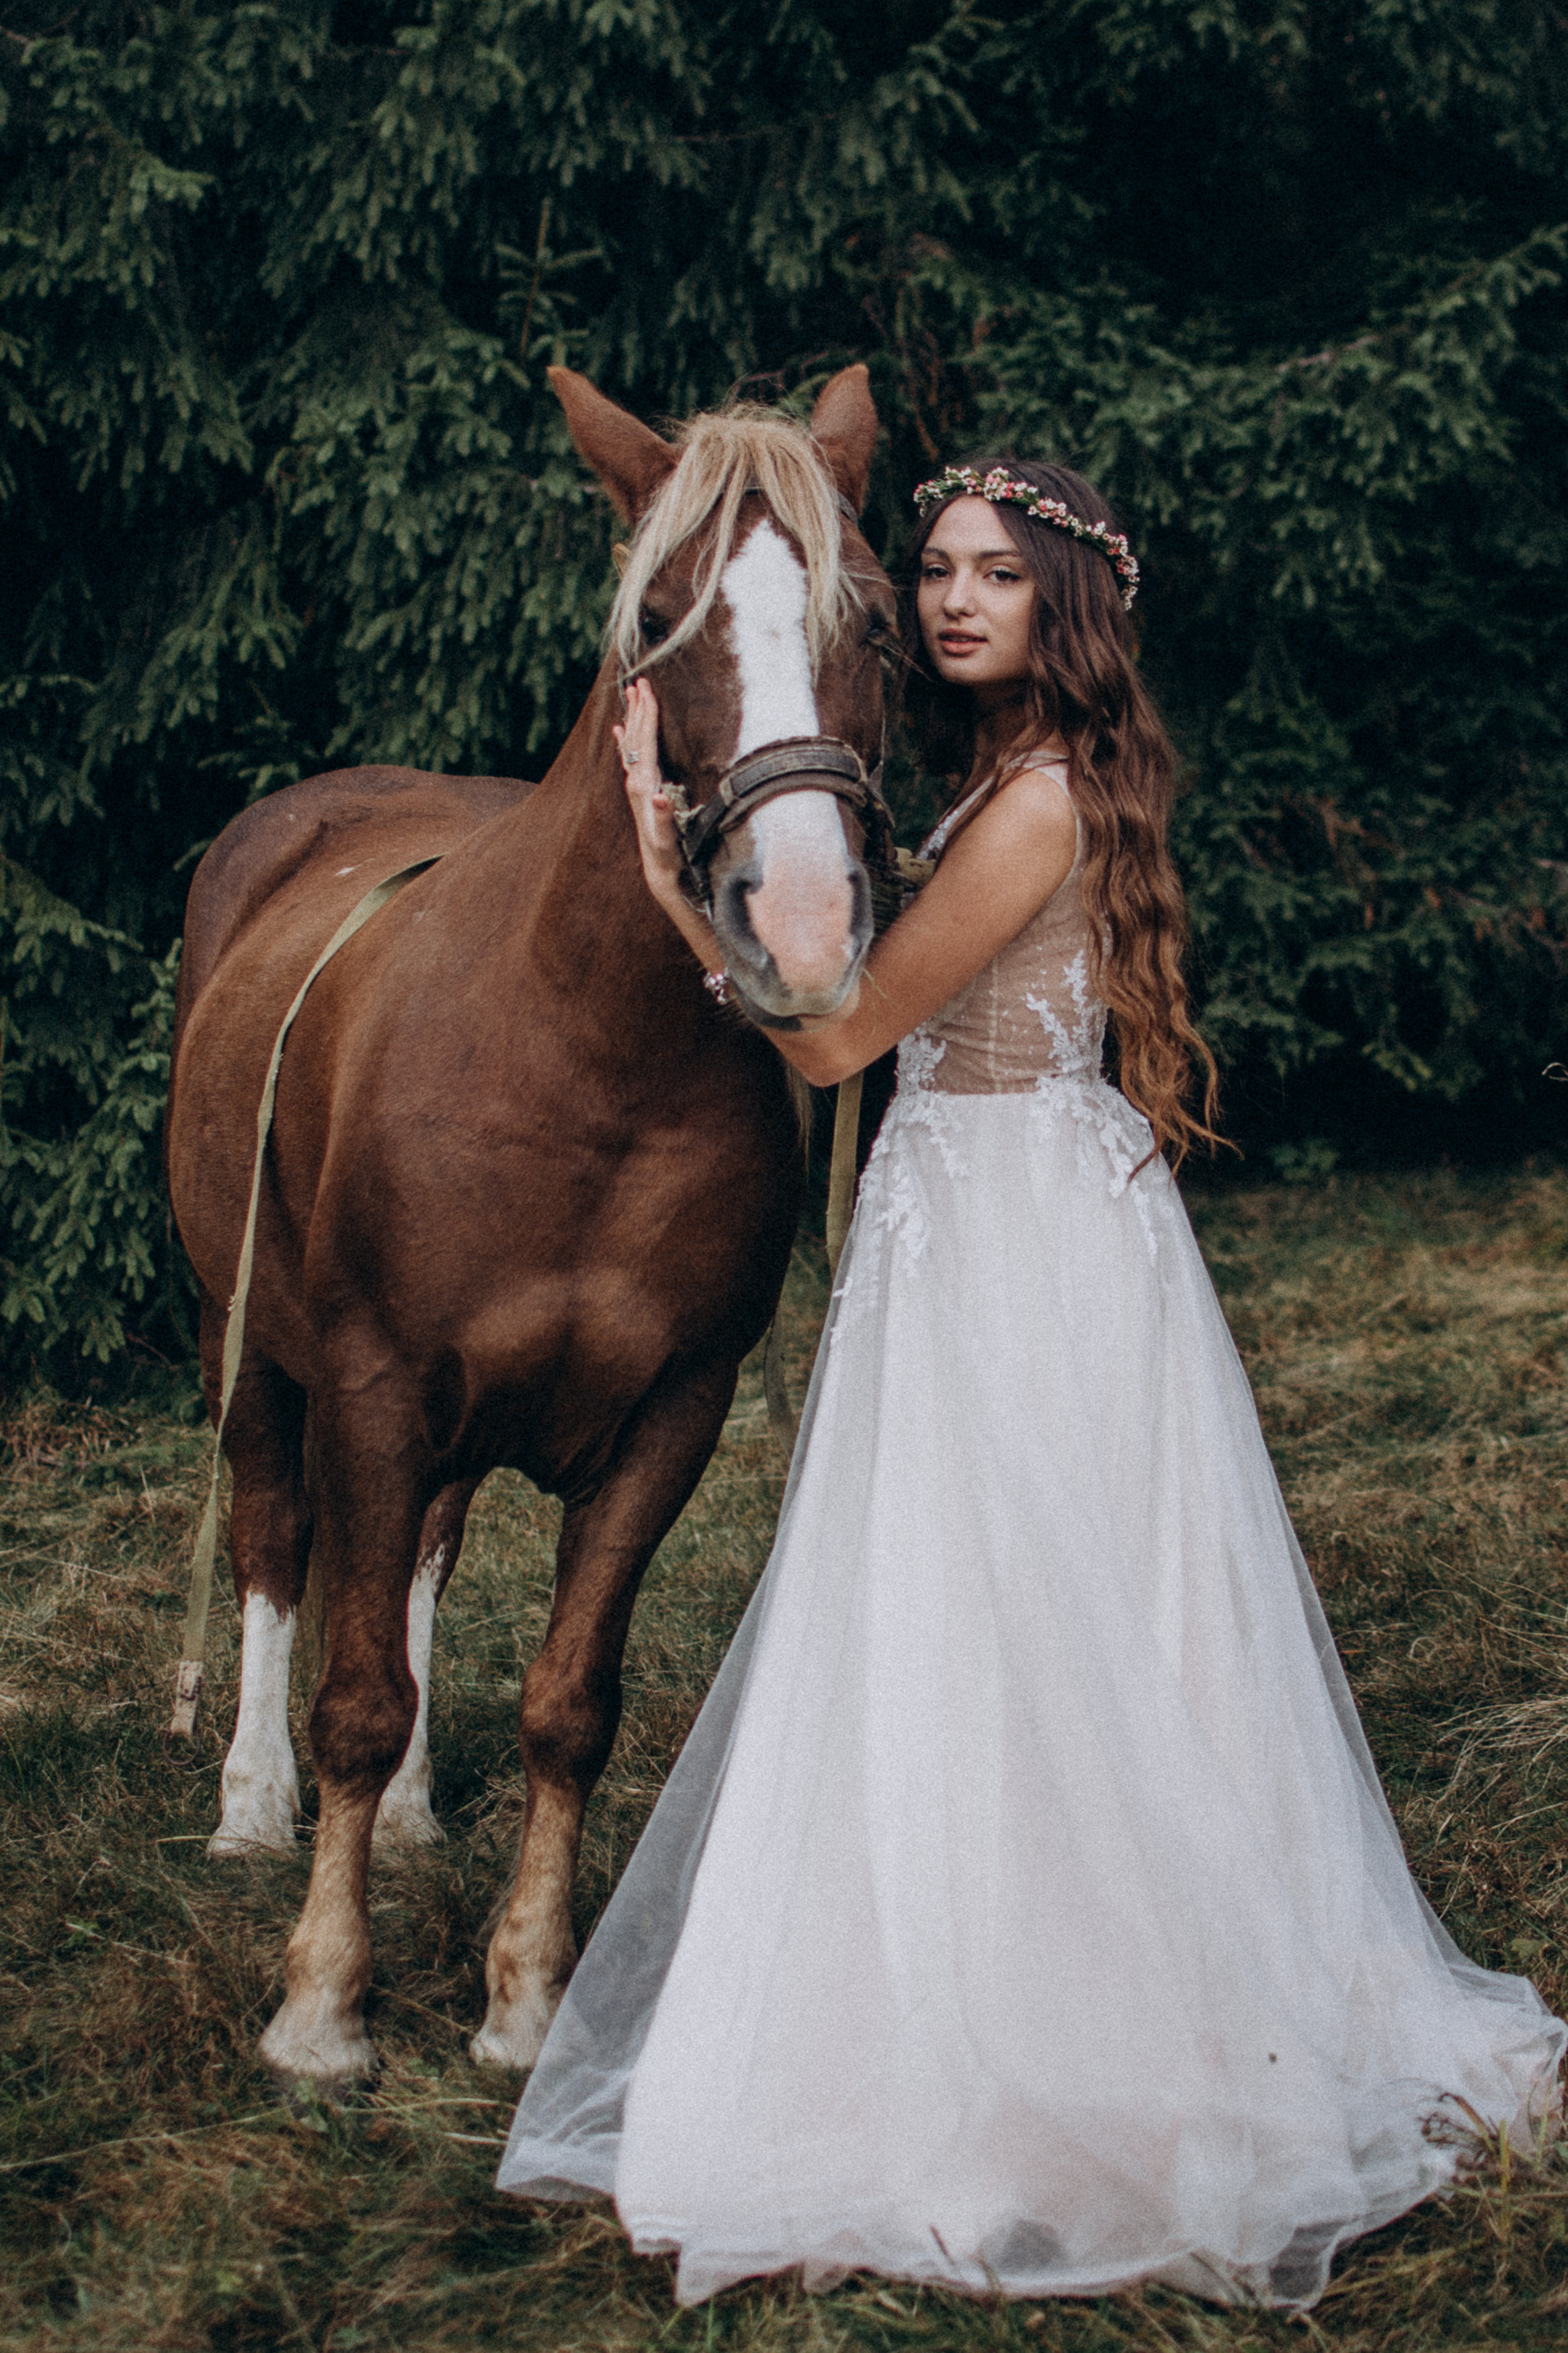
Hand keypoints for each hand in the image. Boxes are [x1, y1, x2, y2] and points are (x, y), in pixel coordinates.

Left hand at [614, 679, 683, 898]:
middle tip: (638, 680)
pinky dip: (624, 740)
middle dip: (638, 708)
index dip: (647, 714)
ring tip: (631, 694)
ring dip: (632, 718)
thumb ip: (665, 816)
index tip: (646, 689)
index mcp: (644, 786)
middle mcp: (635, 782)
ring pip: (632, 743)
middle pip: (636, 737)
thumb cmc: (669, 854)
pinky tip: (619, 730)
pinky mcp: (638, 792)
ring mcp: (635, 786)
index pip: (645, 741)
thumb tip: (661, 796)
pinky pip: (629, 758)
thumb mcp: (669, 838)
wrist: (659, 870)